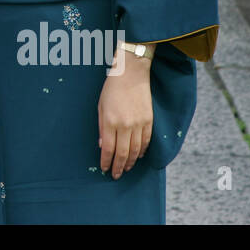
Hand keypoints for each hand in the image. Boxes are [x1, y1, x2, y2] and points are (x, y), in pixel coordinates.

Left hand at [97, 53, 151, 178]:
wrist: (132, 74)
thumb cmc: (112, 88)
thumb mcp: (100, 107)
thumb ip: (102, 127)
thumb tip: (103, 146)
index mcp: (111, 121)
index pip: (108, 149)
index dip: (106, 161)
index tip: (105, 169)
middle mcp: (126, 125)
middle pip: (122, 153)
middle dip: (118, 166)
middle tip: (116, 175)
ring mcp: (139, 124)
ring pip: (136, 150)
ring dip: (130, 162)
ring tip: (125, 168)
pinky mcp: (149, 121)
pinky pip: (146, 141)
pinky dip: (141, 151)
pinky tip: (137, 156)